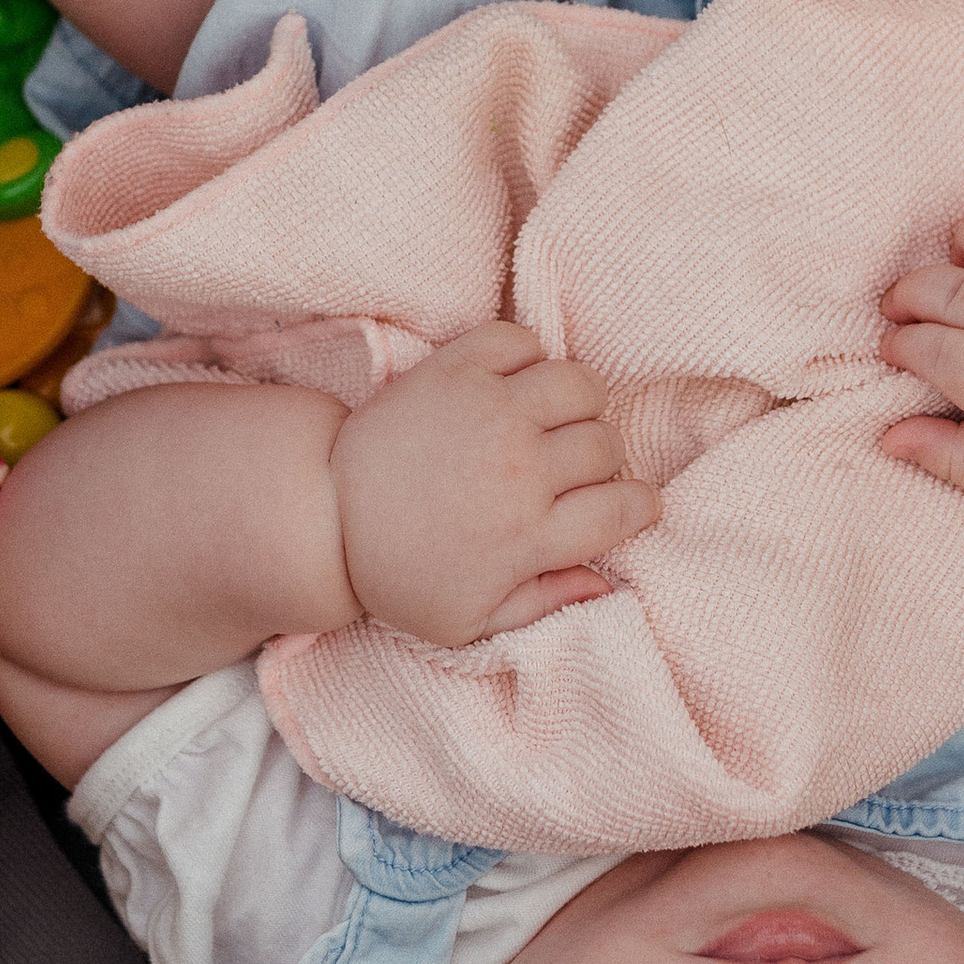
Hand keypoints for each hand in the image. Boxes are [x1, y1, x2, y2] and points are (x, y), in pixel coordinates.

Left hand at [329, 319, 658, 644]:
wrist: (323, 516)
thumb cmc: (399, 574)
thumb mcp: (467, 622)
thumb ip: (542, 605)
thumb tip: (605, 583)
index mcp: (526, 536)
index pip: (623, 508)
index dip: (641, 506)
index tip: (629, 504)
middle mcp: (516, 471)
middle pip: (605, 446)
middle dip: (604, 461)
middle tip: (575, 469)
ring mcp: (486, 414)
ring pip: (580, 385)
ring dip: (579, 404)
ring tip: (554, 421)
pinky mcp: (453, 371)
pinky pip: (521, 341)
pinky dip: (529, 356)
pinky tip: (515, 385)